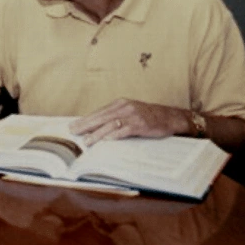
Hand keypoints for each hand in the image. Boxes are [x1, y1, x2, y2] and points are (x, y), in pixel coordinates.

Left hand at [69, 98, 190, 145]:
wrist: (171, 117)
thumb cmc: (149, 117)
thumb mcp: (130, 113)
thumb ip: (115, 118)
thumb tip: (96, 128)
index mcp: (120, 103)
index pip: (99, 112)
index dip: (86, 119)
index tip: (73, 126)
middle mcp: (125, 107)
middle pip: (101, 117)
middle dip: (86, 125)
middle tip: (73, 132)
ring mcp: (133, 115)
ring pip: (110, 124)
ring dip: (97, 133)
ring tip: (87, 140)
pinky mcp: (141, 124)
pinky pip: (125, 130)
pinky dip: (114, 135)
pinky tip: (106, 140)